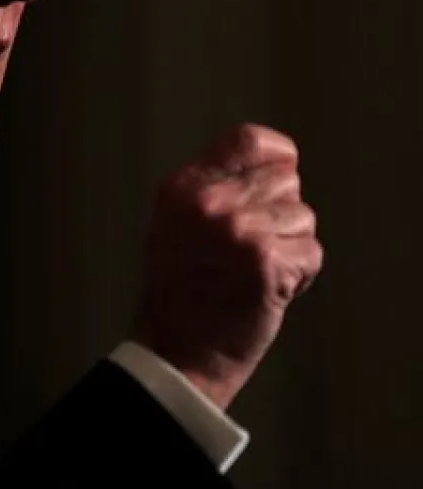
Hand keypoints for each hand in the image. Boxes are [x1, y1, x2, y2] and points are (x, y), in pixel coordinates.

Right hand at [133, 124, 322, 409]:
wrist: (176, 350)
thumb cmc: (181, 290)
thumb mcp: (176, 221)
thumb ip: (215, 186)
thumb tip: (277, 162)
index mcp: (182, 186)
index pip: (249, 138)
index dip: (276, 158)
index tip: (272, 184)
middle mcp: (206, 202)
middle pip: (287, 180)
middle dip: (280, 213)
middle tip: (247, 248)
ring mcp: (235, 231)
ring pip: (304, 217)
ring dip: (290, 246)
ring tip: (251, 271)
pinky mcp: (265, 262)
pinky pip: (312, 253)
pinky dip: (300, 276)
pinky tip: (267, 289)